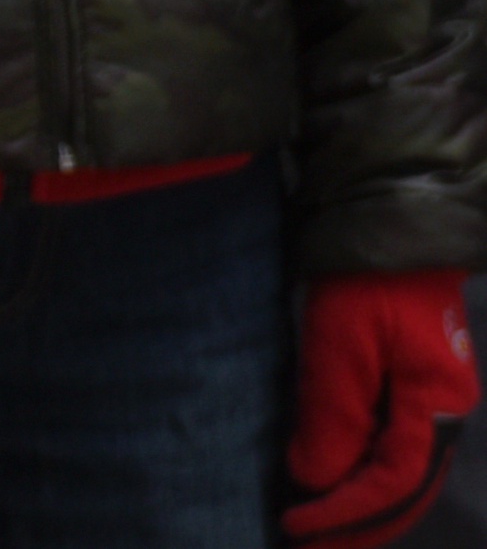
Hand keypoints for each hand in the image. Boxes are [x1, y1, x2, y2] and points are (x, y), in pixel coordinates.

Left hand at [291, 272, 478, 541]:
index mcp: (437, 409)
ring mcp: (430, 397)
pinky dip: (365, 470)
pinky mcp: (409, 380)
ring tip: (321, 526)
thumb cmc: (368, 279)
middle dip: (360, 524)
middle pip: (406, 488)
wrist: (391, 221)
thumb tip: (316, 482)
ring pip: (402, 470)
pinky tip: (335, 479)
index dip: (344, 512)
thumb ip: (334, 416)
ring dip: (363, 503)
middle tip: (312, 546)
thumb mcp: (341, 344)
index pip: (391, 484)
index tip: (296, 526)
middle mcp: (443, 412)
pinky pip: (393, 443)